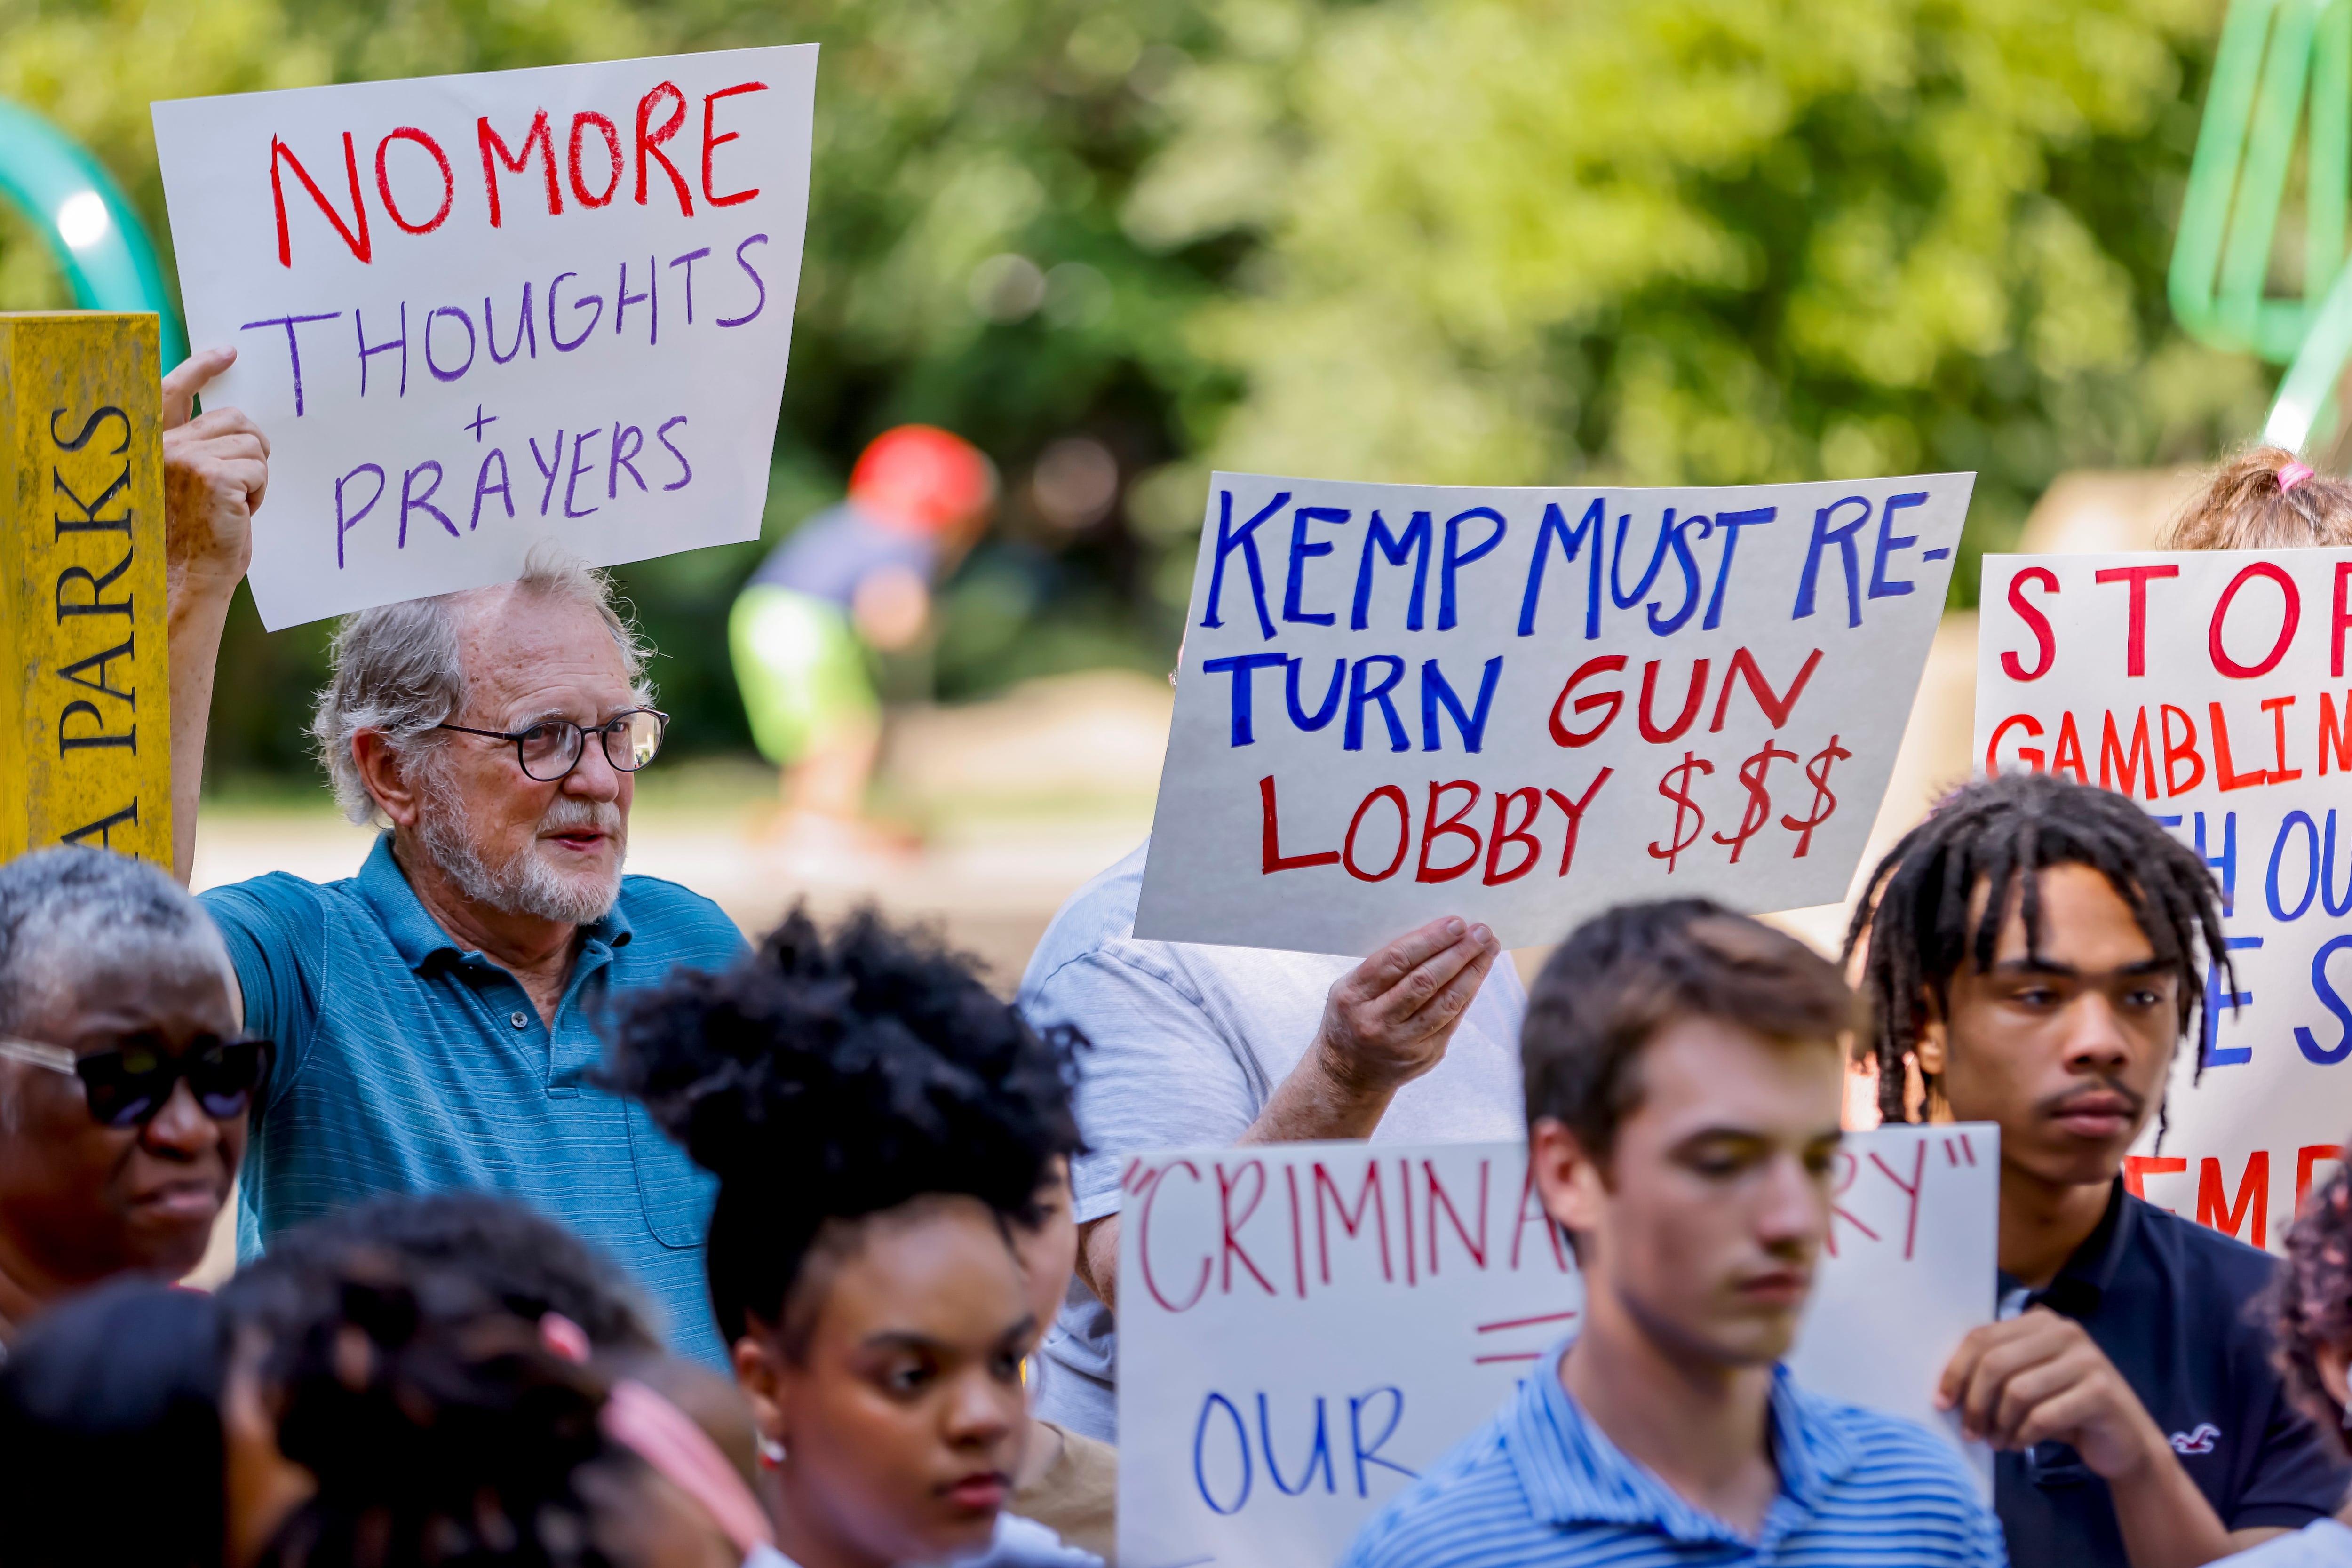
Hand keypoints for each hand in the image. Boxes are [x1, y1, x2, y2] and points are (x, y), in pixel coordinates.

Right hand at [162, 347, 267, 595]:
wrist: (183, 579)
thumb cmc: (187, 540)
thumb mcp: (184, 486)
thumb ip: (195, 453)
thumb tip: (234, 426)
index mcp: (152, 444)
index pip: (174, 391)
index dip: (201, 368)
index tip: (227, 353)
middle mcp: (163, 444)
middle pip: (232, 418)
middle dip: (251, 448)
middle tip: (243, 485)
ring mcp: (186, 457)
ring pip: (251, 444)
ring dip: (255, 476)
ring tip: (232, 506)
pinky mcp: (214, 475)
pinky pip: (260, 469)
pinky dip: (259, 494)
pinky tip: (238, 515)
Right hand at [1311, 917, 1501, 1098]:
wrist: (1351, 1073)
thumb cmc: (1354, 1016)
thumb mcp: (1352, 988)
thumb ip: (1385, 965)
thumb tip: (1436, 934)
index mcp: (1353, 996)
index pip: (1396, 961)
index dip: (1429, 940)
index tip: (1456, 923)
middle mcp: (1376, 1021)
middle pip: (1424, 981)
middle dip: (1458, 952)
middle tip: (1481, 932)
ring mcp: (1402, 1043)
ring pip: (1445, 1003)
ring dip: (1472, 972)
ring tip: (1488, 949)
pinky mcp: (1426, 1055)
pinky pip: (1453, 1019)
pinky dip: (1468, 993)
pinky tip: (1478, 974)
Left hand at [1938, 1307, 2167, 1479]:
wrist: (2125, 1440)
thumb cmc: (2066, 1408)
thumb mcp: (2029, 1381)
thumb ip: (1998, 1373)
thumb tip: (1945, 1390)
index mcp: (2040, 1322)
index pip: (1982, 1337)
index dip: (1956, 1370)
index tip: (1941, 1401)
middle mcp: (2065, 1332)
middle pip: (1995, 1363)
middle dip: (1974, 1402)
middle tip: (1970, 1431)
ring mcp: (2087, 1360)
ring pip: (2017, 1391)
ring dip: (1999, 1424)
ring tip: (1996, 1441)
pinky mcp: (2101, 1392)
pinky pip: (2043, 1416)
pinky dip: (2023, 1435)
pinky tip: (2020, 1444)